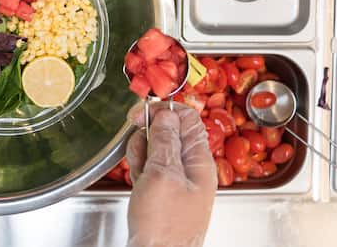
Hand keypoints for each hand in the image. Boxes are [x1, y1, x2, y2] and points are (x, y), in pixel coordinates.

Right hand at [125, 102, 216, 246]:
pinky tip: (137, 183)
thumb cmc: (164, 225)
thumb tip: (167, 114)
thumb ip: (165, 141)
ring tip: (139, 175)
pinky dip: (139, 170)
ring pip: (155, 149)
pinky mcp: (162, 192)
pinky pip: (149, 168)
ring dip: (141, 154)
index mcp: (199, 160)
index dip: (164, 111)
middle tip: (141, 152)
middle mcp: (190, 168)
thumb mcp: (163, 175)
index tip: (142, 113)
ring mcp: (176, 181)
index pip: (187, 119)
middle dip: (148, 136)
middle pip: (168, 132)